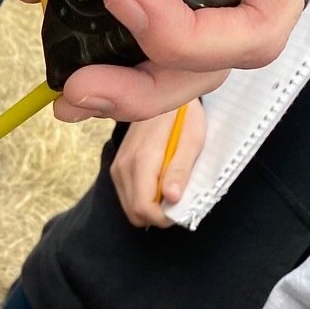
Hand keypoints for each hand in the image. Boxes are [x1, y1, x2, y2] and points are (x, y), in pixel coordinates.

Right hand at [109, 100, 205, 227]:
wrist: (162, 90)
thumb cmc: (184, 115)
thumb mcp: (192, 140)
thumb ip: (180, 169)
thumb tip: (172, 198)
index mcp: (142, 160)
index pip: (143, 209)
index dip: (164, 218)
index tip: (182, 209)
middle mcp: (123, 166)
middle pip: (135, 214)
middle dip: (159, 214)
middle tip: (179, 197)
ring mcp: (117, 167)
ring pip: (130, 208)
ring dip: (152, 206)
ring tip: (171, 185)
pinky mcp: (117, 167)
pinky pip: (128, 196)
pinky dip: (145, 196)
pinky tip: (160, 180)